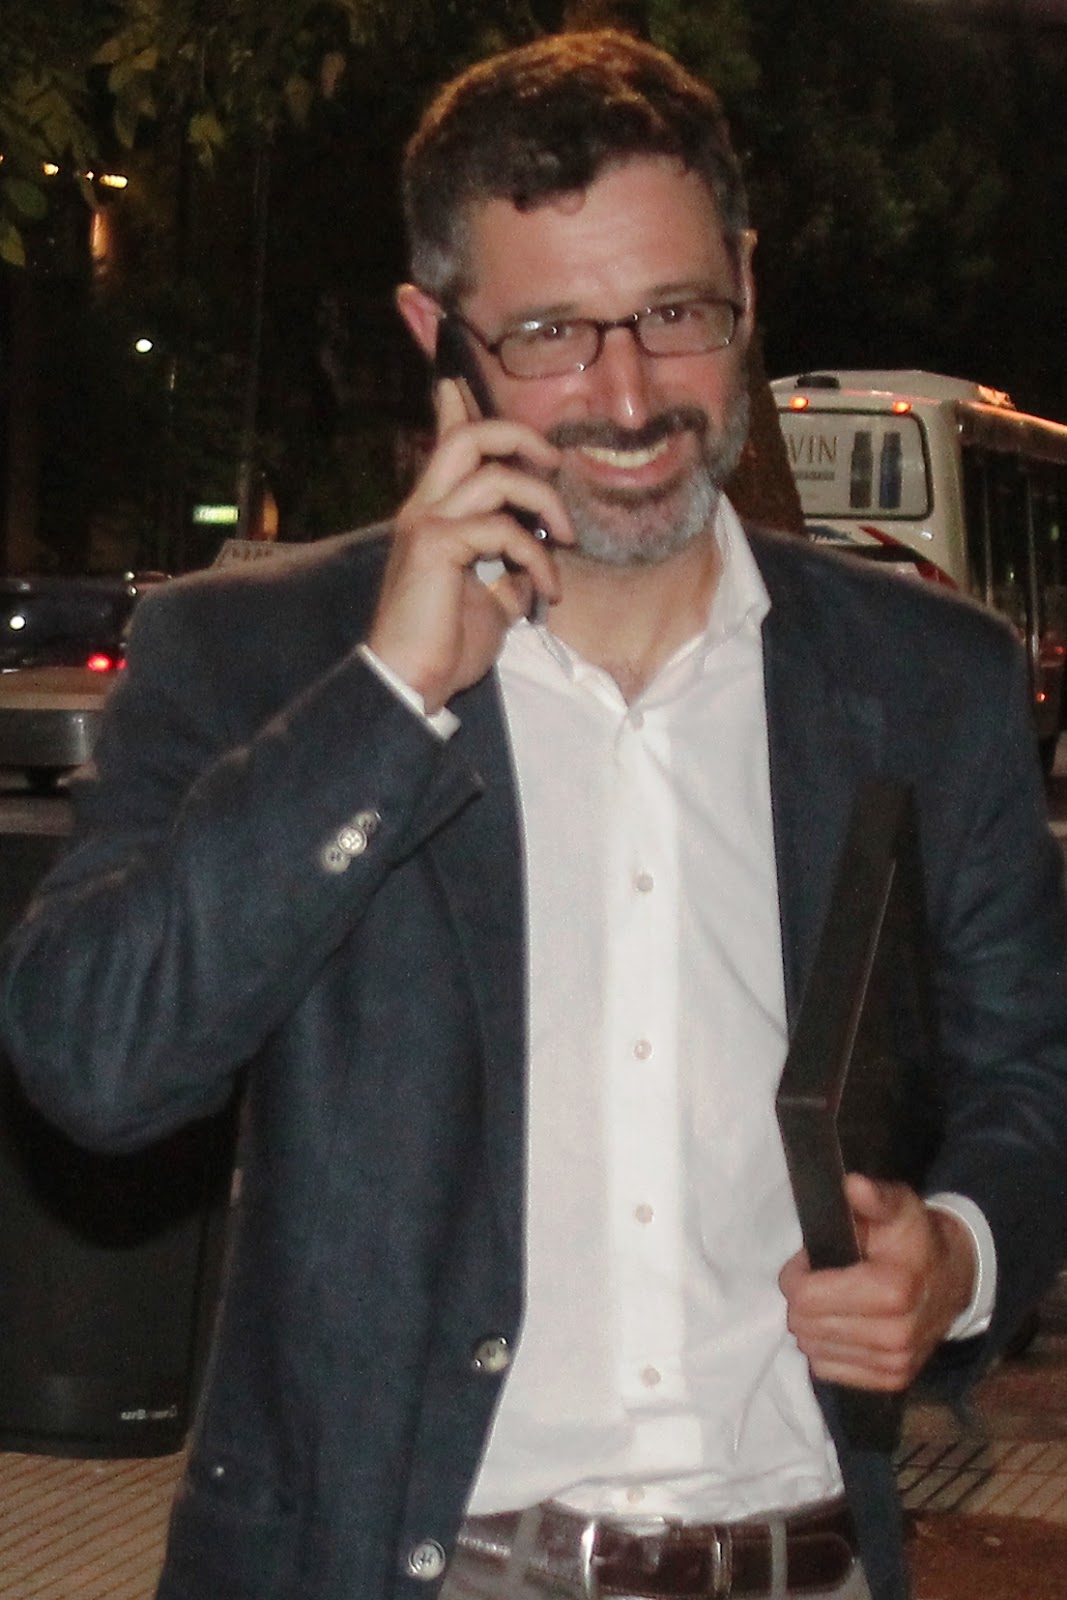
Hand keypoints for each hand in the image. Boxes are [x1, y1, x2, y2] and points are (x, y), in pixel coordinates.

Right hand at [367, 380, 572, 712]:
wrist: (410, 684)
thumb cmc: (442, 649)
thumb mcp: (486, 608)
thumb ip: (502, 581)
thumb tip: (525, 578)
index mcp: (433, 516)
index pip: (446, 446)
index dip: (456, 407)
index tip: (460, 381)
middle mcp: (425, 509)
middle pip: (469, 437)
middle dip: (520, 437)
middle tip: (555, 462)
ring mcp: (428, 524)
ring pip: (494, 477)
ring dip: (543, 503)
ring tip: (566, 540)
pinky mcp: (438, 547)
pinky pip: (501, 530)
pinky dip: (534, 556)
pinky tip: (544, 588)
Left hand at [778, 1174, 977, 1391]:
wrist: (953, 1279)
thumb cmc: (914, 1239)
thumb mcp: (898, 1207)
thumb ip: (875, 1198)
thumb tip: (852, 1185)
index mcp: (892, 1291)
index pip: (805, 1298)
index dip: (796, 1275)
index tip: (810, 1261)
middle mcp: (894, 1335)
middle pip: (804, 1325)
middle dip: (803, 1299)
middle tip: (822, 1280)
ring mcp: (893, 1363)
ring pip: (812, 1350)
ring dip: (813, 1325)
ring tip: (835, 1301)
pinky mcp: (891, 1381)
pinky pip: (828, 1371)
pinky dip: (827, 1348)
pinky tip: (843, 1326)